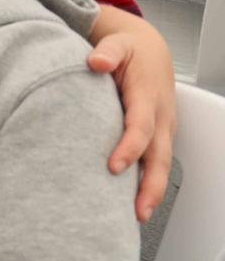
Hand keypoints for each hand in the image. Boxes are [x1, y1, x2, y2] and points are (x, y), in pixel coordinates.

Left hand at [86, 10, 176, 220]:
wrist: (151, 50)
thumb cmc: (130, 51)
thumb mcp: (118, 43)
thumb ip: (107, 51)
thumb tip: (97, 61)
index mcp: (147, 96)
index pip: (141, 127)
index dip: (130, 147)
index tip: (114, 167)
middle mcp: (160, 117)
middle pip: (159, 156)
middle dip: (150, 184)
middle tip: (137, 211)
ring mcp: (163, 129)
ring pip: (161, 164)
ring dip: (152, 191)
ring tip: (138, 217)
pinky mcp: (159, 137)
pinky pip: (156, 163)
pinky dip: (148, 184)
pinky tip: (134, 204)